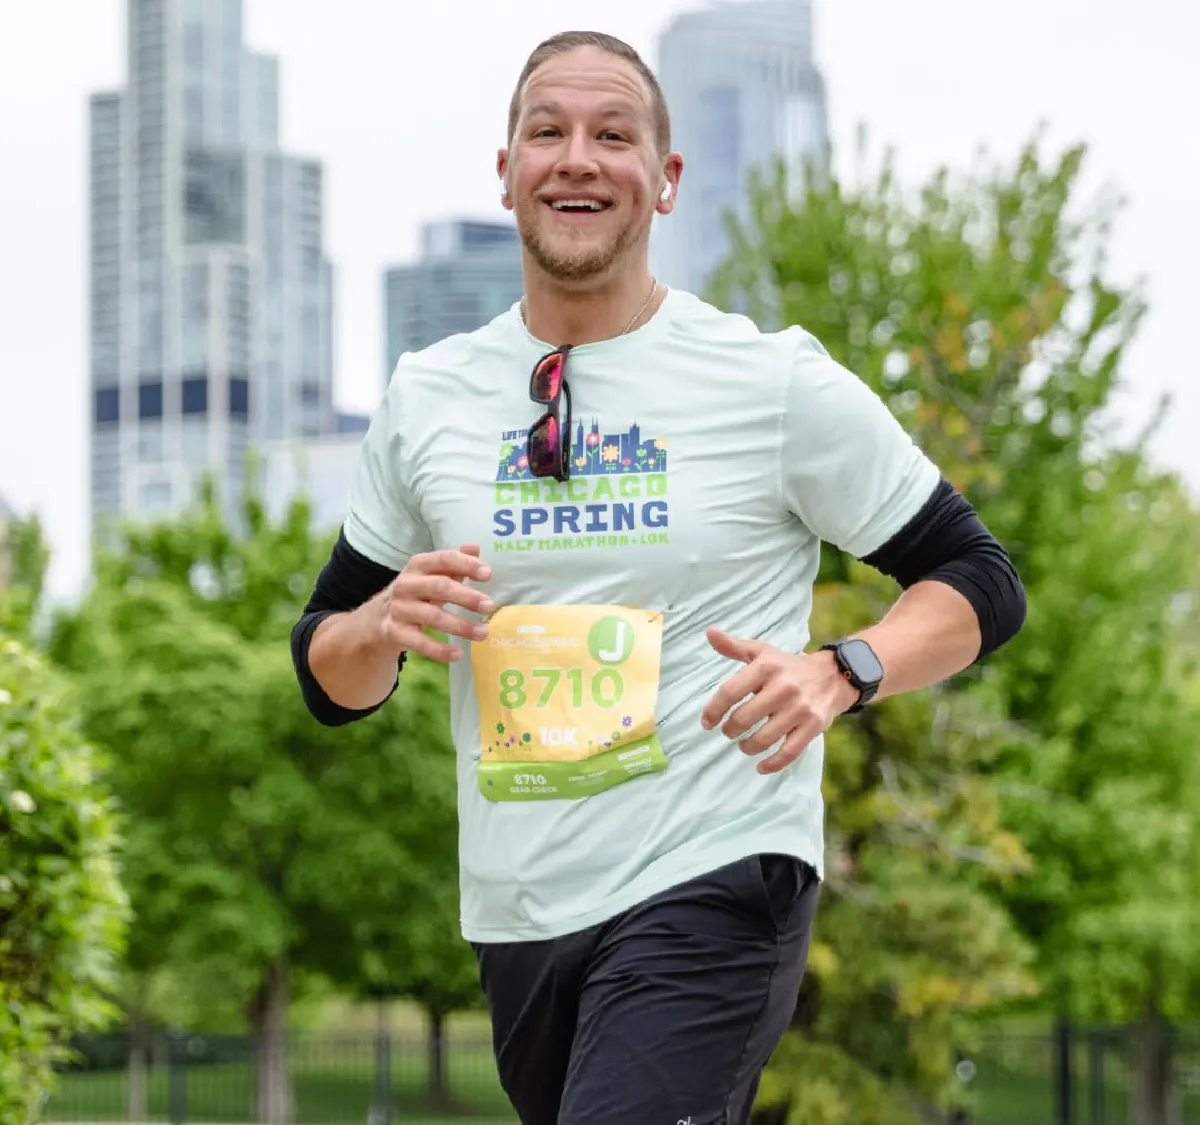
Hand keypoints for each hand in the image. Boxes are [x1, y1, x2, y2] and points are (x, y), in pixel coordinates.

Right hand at [369, 543, 494, 663]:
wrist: (375, 619)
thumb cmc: (414, 593)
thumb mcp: (431, 576)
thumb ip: (453, 563)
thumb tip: (475, 548)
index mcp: (418, 565)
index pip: (444, 559)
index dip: (466, 565)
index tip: (488, 574)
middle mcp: (406, 584)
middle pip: (439, 587)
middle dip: (466, 596)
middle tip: (489, 606)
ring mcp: (399, 609)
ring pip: (432, 616)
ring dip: (460, 626)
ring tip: (483, 633)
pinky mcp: (394, 632)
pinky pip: (418, 642)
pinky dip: (439, 650)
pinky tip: (458, 654)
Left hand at [700, 628, 859, 774]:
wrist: (834, 675)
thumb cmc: (788, 666)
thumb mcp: (762, 652)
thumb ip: (734, 646)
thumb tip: (709, 632)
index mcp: (766, 667)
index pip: (730, 692)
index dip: (713, 710)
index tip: (707, 722)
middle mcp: (783, 687)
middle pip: (744, 718)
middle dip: (730, 730)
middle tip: (729, 732)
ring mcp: (799, 708)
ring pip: (763, 738)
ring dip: (747, 747)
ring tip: (743, 745)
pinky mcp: (813, 726)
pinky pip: (789, 752)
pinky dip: (772, 764)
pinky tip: (761, 767)